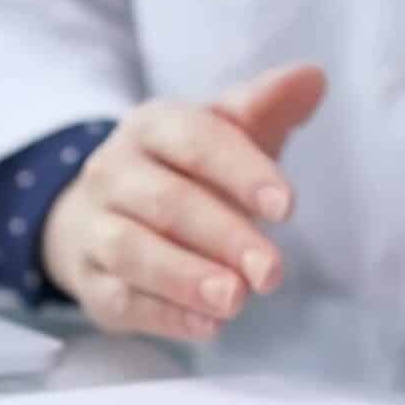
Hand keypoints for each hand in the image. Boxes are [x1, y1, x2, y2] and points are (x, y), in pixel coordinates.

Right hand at [42, 63, 325, 340]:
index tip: (287, 206)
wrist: (101, 212)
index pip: (196, 141)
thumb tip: (313, 77)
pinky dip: (164, 315)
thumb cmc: (183, 171)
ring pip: (132, 251)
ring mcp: (94, 227)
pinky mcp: (90, 281)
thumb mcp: (222, 132)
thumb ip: (265, 108)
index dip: (242, 172)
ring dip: (186, 278)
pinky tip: (207, 327)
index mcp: (152, 126)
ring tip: (236, 300)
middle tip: (272, 271)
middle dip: (223, 237)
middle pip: (167, 202)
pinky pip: (120, 298)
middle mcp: (114, 172)